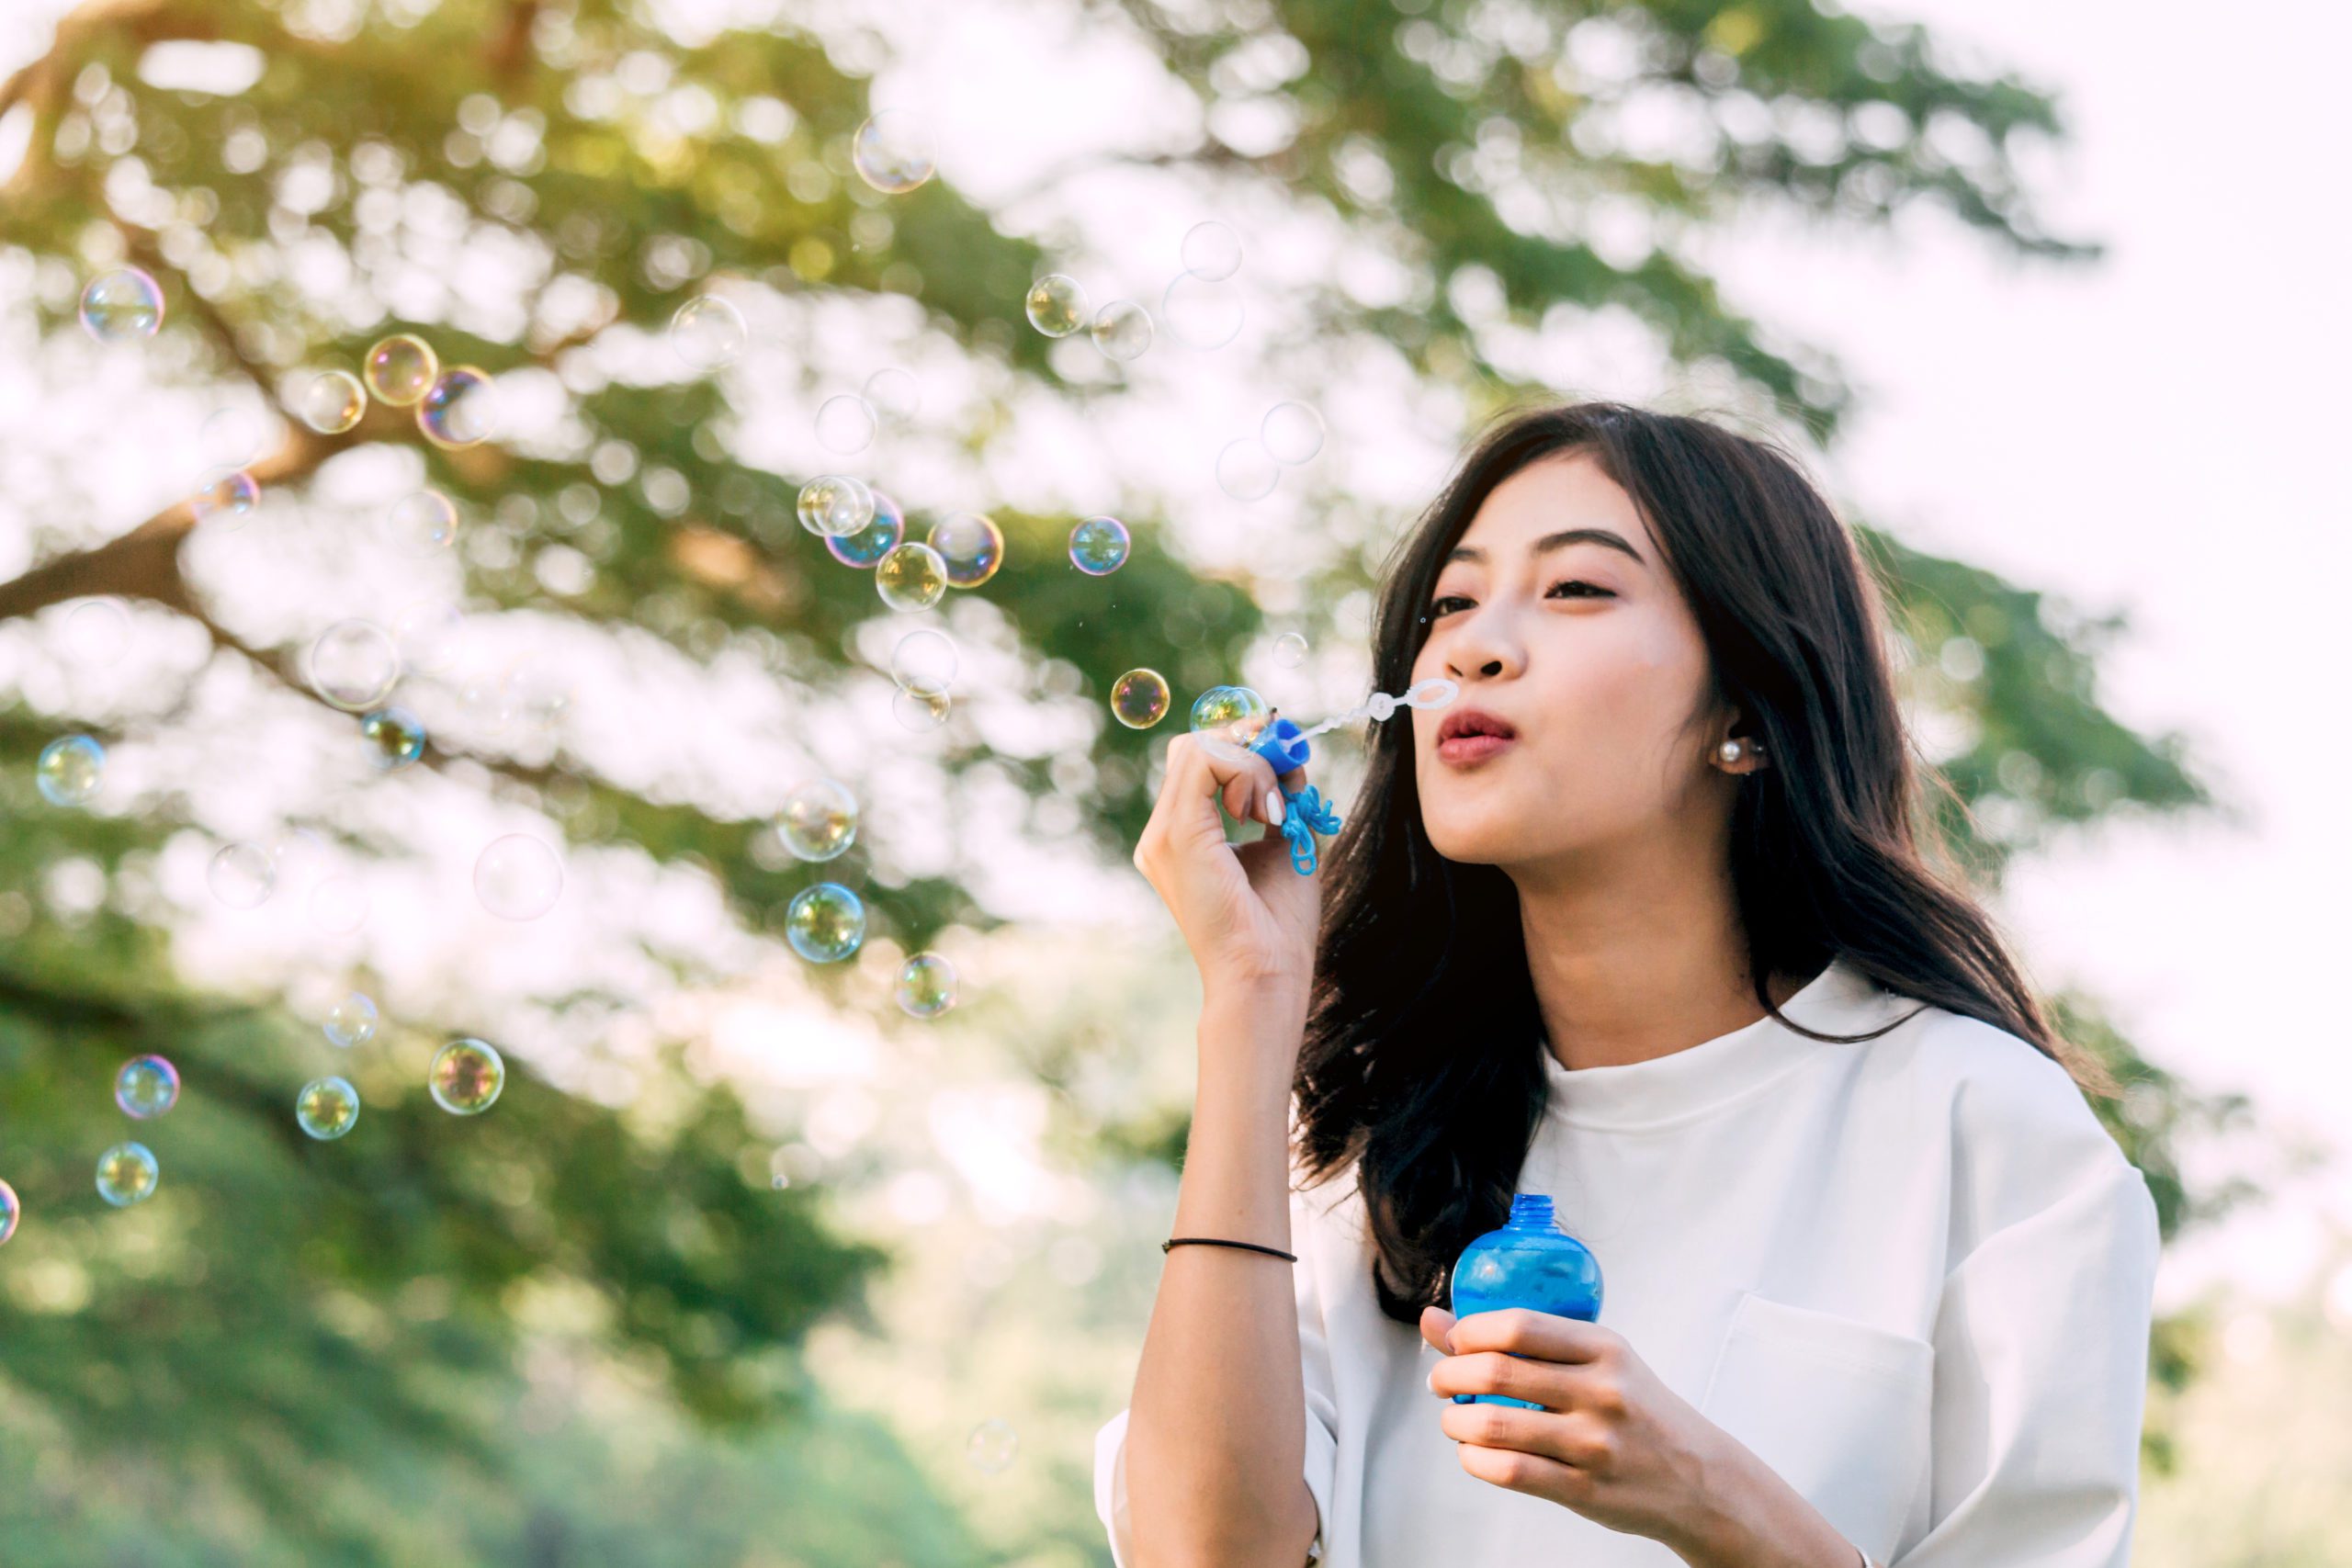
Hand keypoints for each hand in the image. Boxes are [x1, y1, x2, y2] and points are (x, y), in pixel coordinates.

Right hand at [1132, 732, 1320, 998]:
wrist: (1265, 972)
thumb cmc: (1276, 923)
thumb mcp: (1285, 840)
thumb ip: (1283, 795)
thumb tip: (1291, 754)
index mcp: (1180, 837)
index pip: (1197, 762)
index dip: (1241, 746)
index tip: (1284, 757)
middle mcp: (1161, 833)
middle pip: (1192, 747)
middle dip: (1247, 744)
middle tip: (1284, 775)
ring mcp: (1162, 834)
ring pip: (1199, 748)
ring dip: (1252, 765)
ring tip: (1273, 812)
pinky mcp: (1178, 834)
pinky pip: (1206, 763)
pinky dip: (1247, 773)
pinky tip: (1264, 812)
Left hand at [1419, 1306, 1866, 1566]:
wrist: (1701, 1478)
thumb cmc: (1639, 1410)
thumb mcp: (1600, 1361)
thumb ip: (1524, 1340)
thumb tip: (1435, 1320)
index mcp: (1605, 1348)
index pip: (1518, 1326)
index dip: (1468, 1332)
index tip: (1453, 1342)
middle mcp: (1602, 1392)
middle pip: (1497, 1373)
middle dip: (1449, 1375)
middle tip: (1442, 1382)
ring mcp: (1594, 1443)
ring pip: (1494, 1425)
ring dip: (1456, 1422)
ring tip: (1454, 1420)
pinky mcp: (1585, 1489)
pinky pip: (1510, 1471)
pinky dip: (1475, 1460)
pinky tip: (1474, 1453)